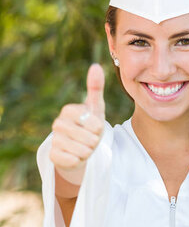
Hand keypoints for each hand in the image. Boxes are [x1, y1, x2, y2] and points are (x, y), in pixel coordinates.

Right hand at [50, 63, 105, 184]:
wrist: (81, 149)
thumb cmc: (90, 126)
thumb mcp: (96, 108)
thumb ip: (96, 88)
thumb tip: (96, 66)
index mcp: (68, 110)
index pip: (92, 121)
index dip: (98, 127)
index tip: (95, 127)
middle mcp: (57, 124)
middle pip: (87, 138)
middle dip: (94, 142)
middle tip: (90, 140)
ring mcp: (54, 140)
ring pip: (81, 150)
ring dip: (88, 152)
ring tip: (84, 148)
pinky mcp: (52, 156)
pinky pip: (72, 160)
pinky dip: (78, 160)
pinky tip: (75, 156)